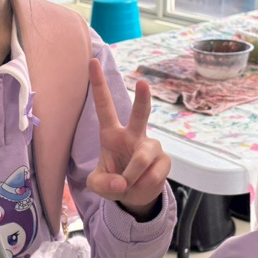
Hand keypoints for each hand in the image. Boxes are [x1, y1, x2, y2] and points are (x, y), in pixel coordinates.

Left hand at [86, 58, 170, 217]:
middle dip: (143, 98)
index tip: (92, 61)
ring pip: (142, 157)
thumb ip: (102, 185)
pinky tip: (141, 186)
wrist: (135, 197)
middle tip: (142, 83)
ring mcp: (151, 146)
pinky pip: (153, 174)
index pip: (104, 105)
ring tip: (127, 185)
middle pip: (139, 114)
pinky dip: (142, 185)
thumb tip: (121, 183)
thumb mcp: (97, 186)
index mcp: (111, 134)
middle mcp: (133, 134)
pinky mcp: (165, 160)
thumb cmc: (113, 182)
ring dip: (132, 175)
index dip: (98, 84)